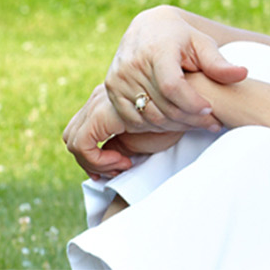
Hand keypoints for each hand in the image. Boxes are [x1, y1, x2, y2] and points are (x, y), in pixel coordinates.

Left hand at [63, 83, 200, 179]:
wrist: (197, 101)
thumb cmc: (180, 116)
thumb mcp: (148, 132)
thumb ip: (126, 140)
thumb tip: (110, 156)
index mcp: (109, 101)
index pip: (83, 129)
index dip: (93, 155)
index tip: (121, 166)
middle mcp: (99, 99)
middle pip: (72, 133)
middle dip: (88, 159)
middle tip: (115, 170)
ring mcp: (99, 103)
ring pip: (72, 139)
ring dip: (92, 161)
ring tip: (122, 167)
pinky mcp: (102, 114)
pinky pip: (81, 143)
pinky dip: (94, 160)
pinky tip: (122, 163)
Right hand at [103, 6, 248, 133]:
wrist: (149, 28)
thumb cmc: (182, 37)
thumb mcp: (202, 43)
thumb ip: (219, 62)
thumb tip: (243, 74)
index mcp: (155, 51)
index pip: (172, 86)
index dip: (192, 103)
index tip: (211, 109)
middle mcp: (132, 66)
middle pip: (162, 106)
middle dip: (191, 119)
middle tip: (213, 123)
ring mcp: (118, 80)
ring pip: (149, 117)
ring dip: (176, 126)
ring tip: (200, 124)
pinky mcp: (110, 91)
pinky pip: (134, 120)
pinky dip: (157, 126)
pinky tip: (178, 123)